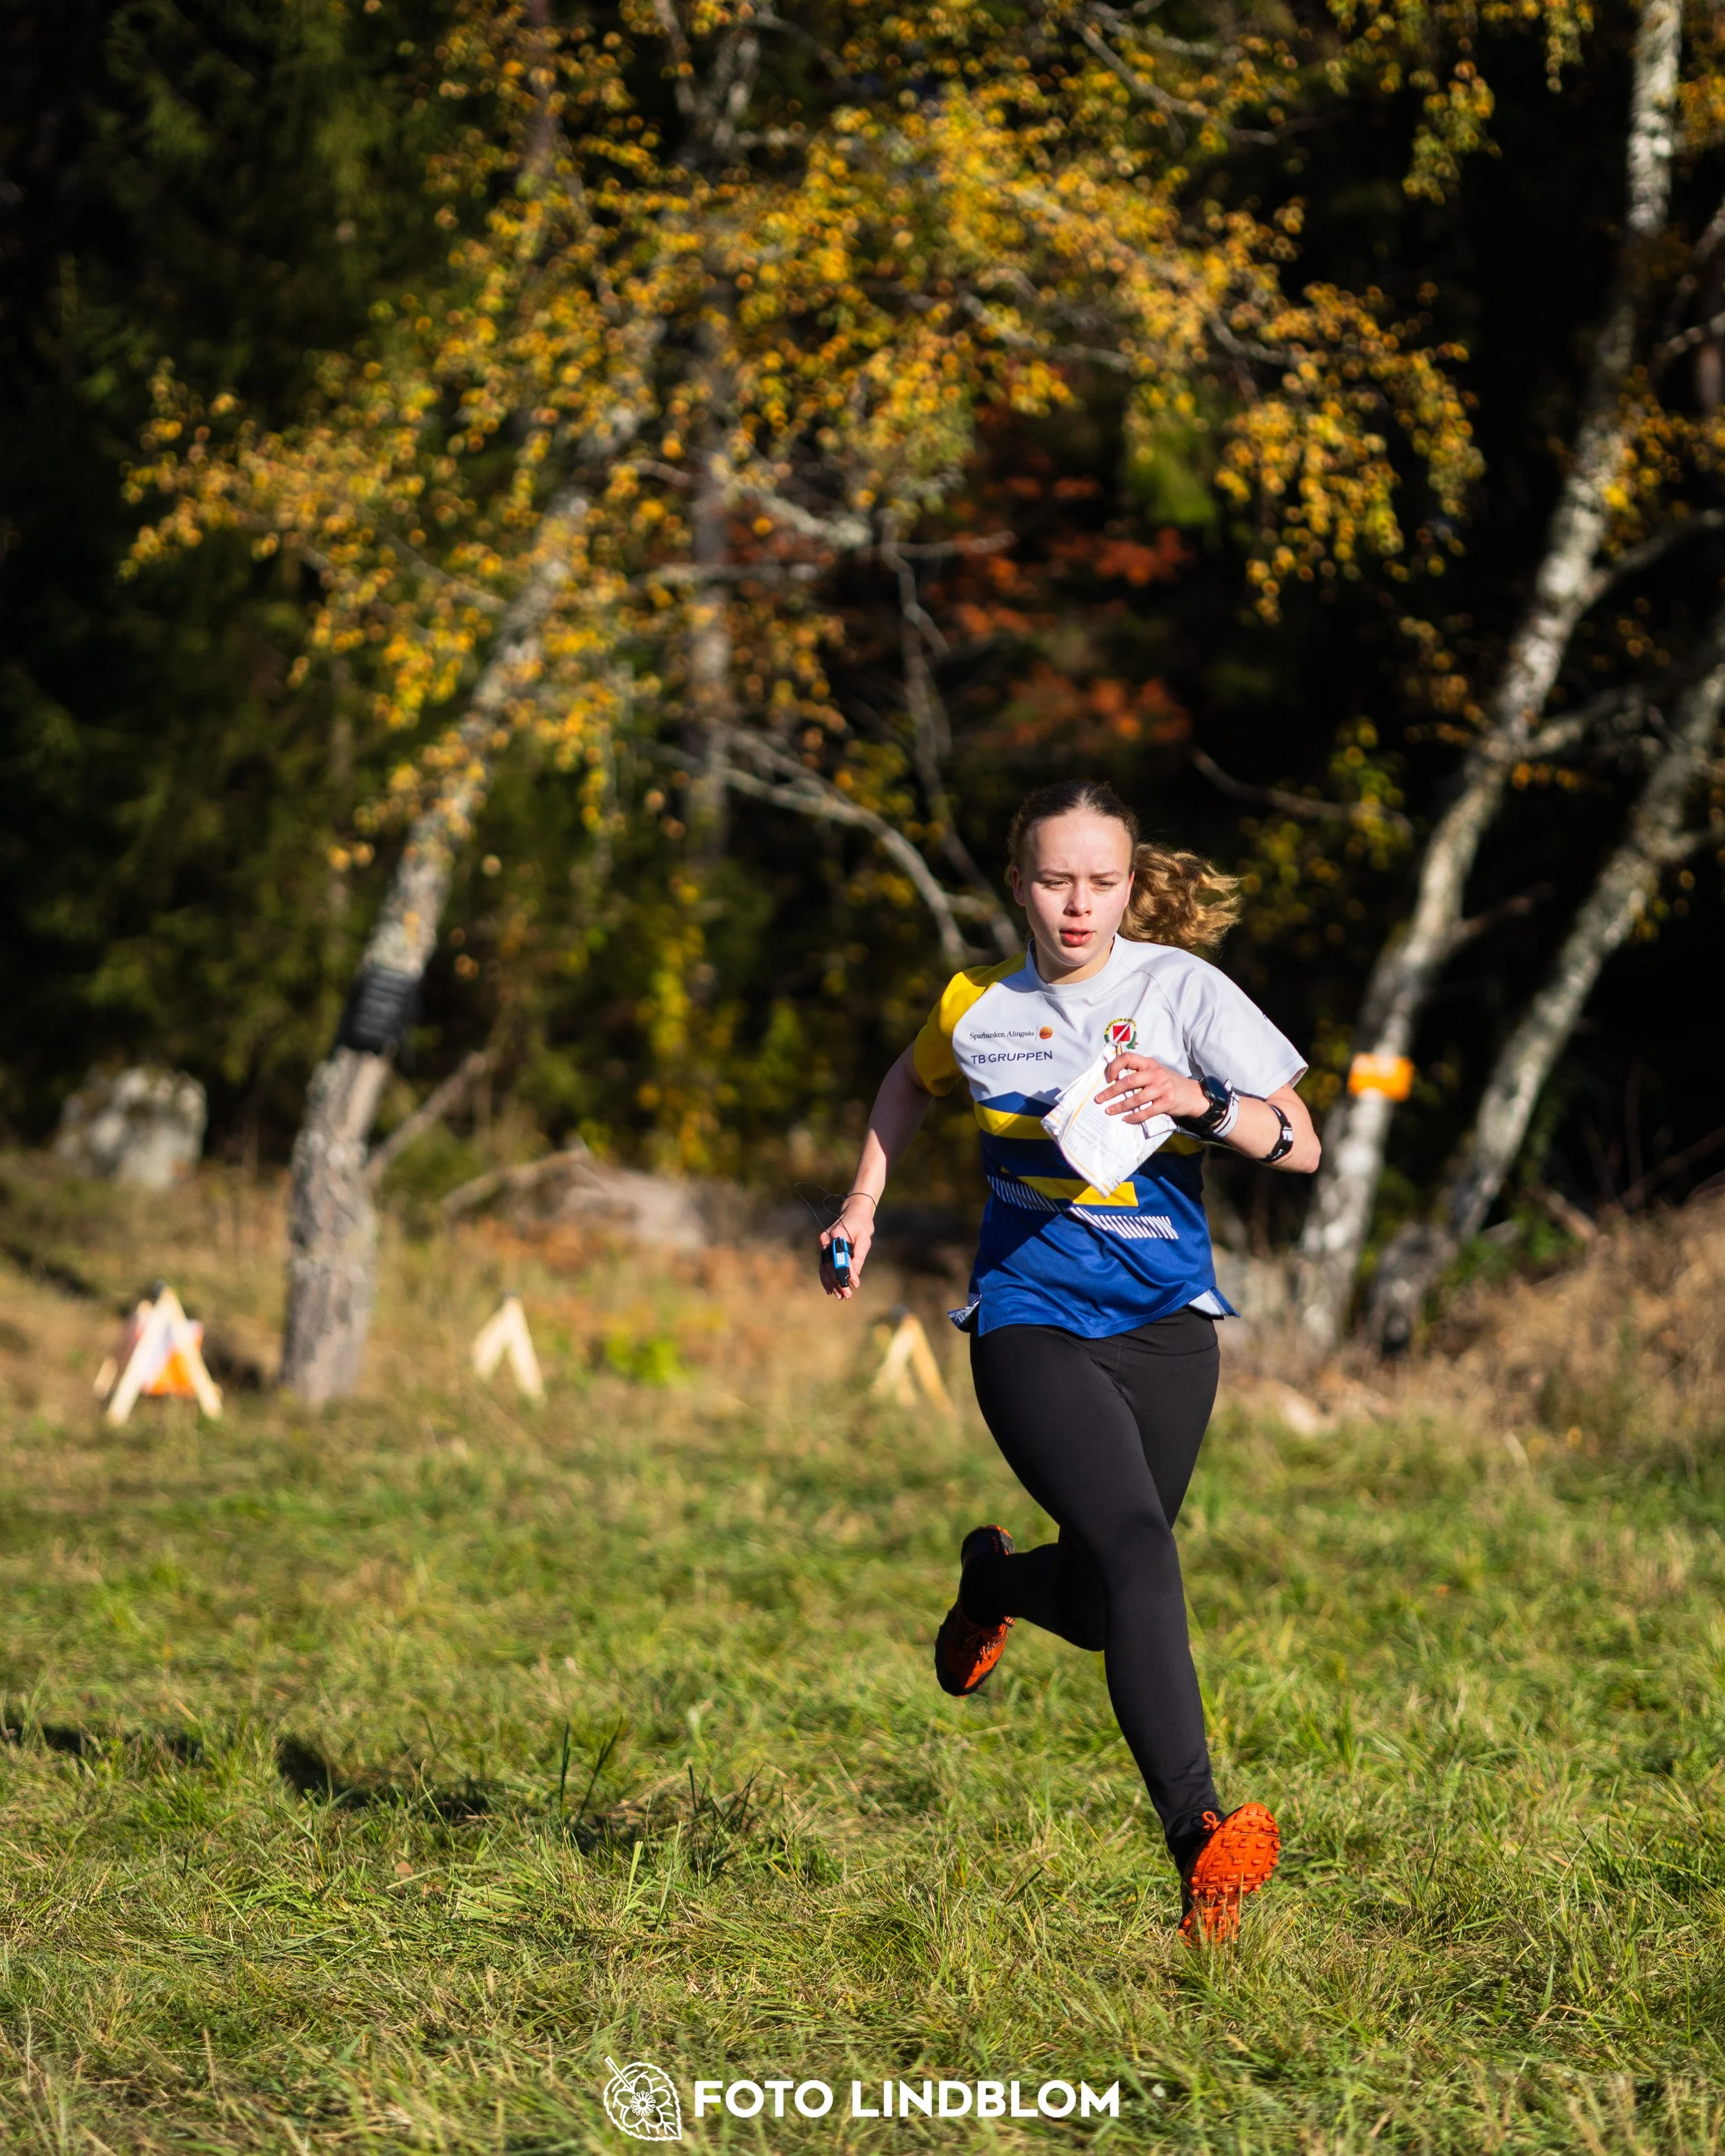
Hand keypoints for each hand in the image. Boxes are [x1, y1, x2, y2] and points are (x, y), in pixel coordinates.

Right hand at [819, 1199, 876, 1298]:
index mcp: (837, 1233)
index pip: (839, 1257)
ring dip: (831, 1283)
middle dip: (837, 1281)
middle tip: (847, 1295)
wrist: (854, 1213)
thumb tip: (855, 1279)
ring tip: (840, 1296)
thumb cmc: (861, 1225)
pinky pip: (824, 1265)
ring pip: (824, 1267)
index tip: (853, 1284)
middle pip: (829, 1265)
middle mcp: (826, 1239)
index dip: (845, 1272)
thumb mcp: (864, 1240)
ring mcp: (823, 1244)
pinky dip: (827, 1278)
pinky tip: (831, 1289)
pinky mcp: (824, 1249)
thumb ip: (858, 1258)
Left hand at [1094, 1054, 1208, 1125]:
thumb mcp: (1156, 1072)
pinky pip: (1147, 1111)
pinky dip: (1135, 1117)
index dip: (1115, 1066)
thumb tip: (1114, 1081)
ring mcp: (1162, 1088)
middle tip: (1099, 1099)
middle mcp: (1155, 1074)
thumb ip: (1139, 1073)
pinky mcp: (1167, 1102)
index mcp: (1150, 1063)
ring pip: (1136, 1098)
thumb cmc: (1169, 1083)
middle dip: (1110, 1091)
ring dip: (1120, 1106)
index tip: (1107, 1078)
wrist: (1193, 1094)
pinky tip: (1126, 1119)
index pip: (1128, 1058)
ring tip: (1109, 1111)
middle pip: (1128, 1081)